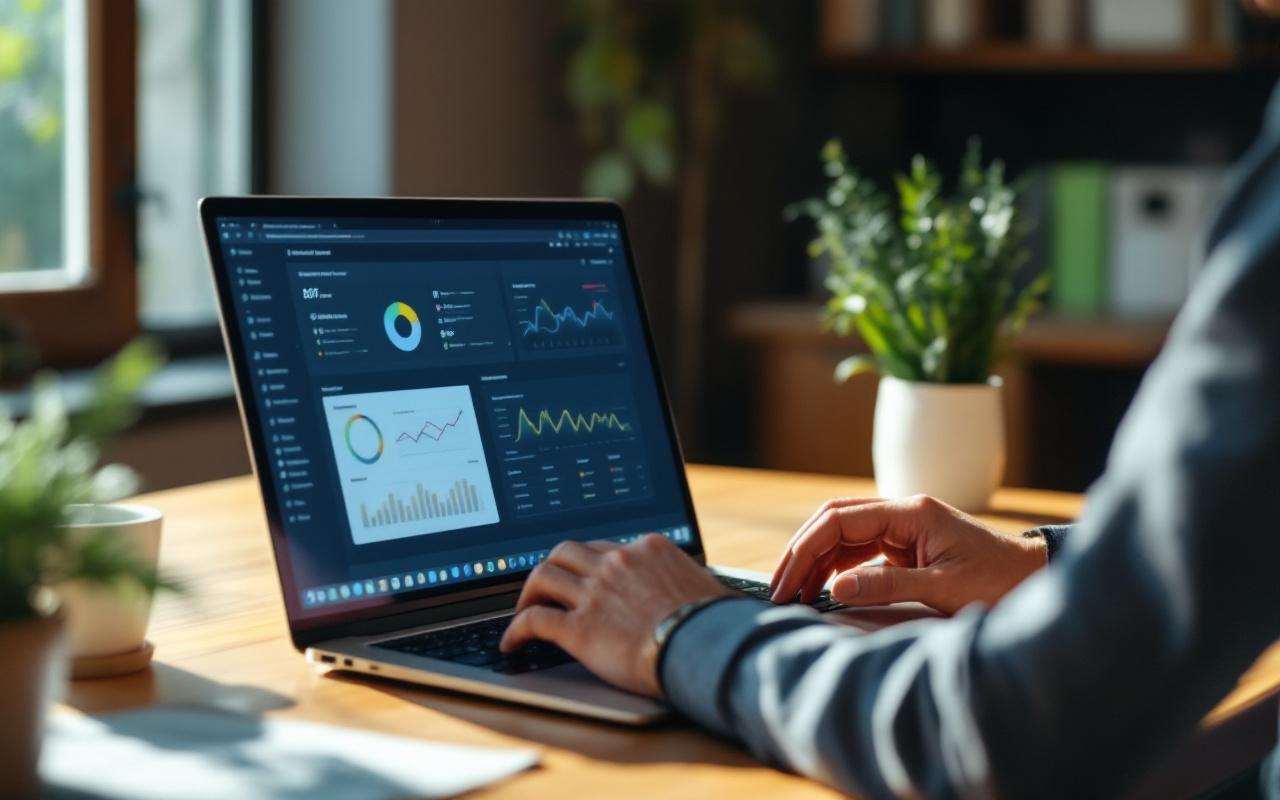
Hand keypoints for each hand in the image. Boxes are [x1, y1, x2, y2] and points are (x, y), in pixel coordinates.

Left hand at [499, 535, 732, 697]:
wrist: (705, 648)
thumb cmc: (715, 624)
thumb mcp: (708, 586)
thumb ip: (690, 581)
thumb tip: (705, 592)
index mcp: (647, 548)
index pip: (604, 547)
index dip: (588, 563)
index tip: (583, 577)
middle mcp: (616, 563)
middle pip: (567, 551)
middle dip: (552, 566)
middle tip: (547, 586)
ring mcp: (595, 593)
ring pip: (543, 576)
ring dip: (528, 592)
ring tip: (523, 609)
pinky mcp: (579, 628)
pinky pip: (534, 621)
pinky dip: (516, 630)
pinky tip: (511, 643)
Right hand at [770, 494, 1046, 614]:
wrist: (1033, 579)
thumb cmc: (997, 580)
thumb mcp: (943, 588)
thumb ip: (887, 585)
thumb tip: (834, 589)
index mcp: (910, 512)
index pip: (840, 520)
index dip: (806, 549)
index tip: (786, 580)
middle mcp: (902, 512)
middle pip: (833, 520)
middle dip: (801, 552)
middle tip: (778, 588)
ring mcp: (903, 527)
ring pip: (842, 534)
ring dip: (814, 561)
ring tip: (792, 593)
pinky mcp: (906, 544)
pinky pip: (858, 549)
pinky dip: (835, 567)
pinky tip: (821, 588)